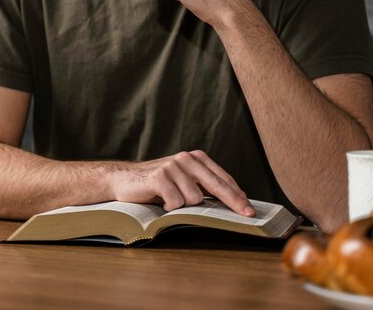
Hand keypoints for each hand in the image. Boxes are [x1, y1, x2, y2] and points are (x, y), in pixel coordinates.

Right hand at [108, 150, 254, 215]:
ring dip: (183, 206)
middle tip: (248, 214)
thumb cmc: (156, 184)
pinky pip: (176, 202)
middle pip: (216, 185)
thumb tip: (233, 199)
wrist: (123, 179)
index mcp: (195, 158)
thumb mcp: (183, 181)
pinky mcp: (160, 176)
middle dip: (233, 201)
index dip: (237, 195)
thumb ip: (203, 185)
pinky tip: (161, 201)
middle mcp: (186, 159)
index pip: (222, 178)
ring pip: (193, 199)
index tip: (249, 210)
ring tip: (170, 200)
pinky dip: (170, 208)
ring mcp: (173, 166)